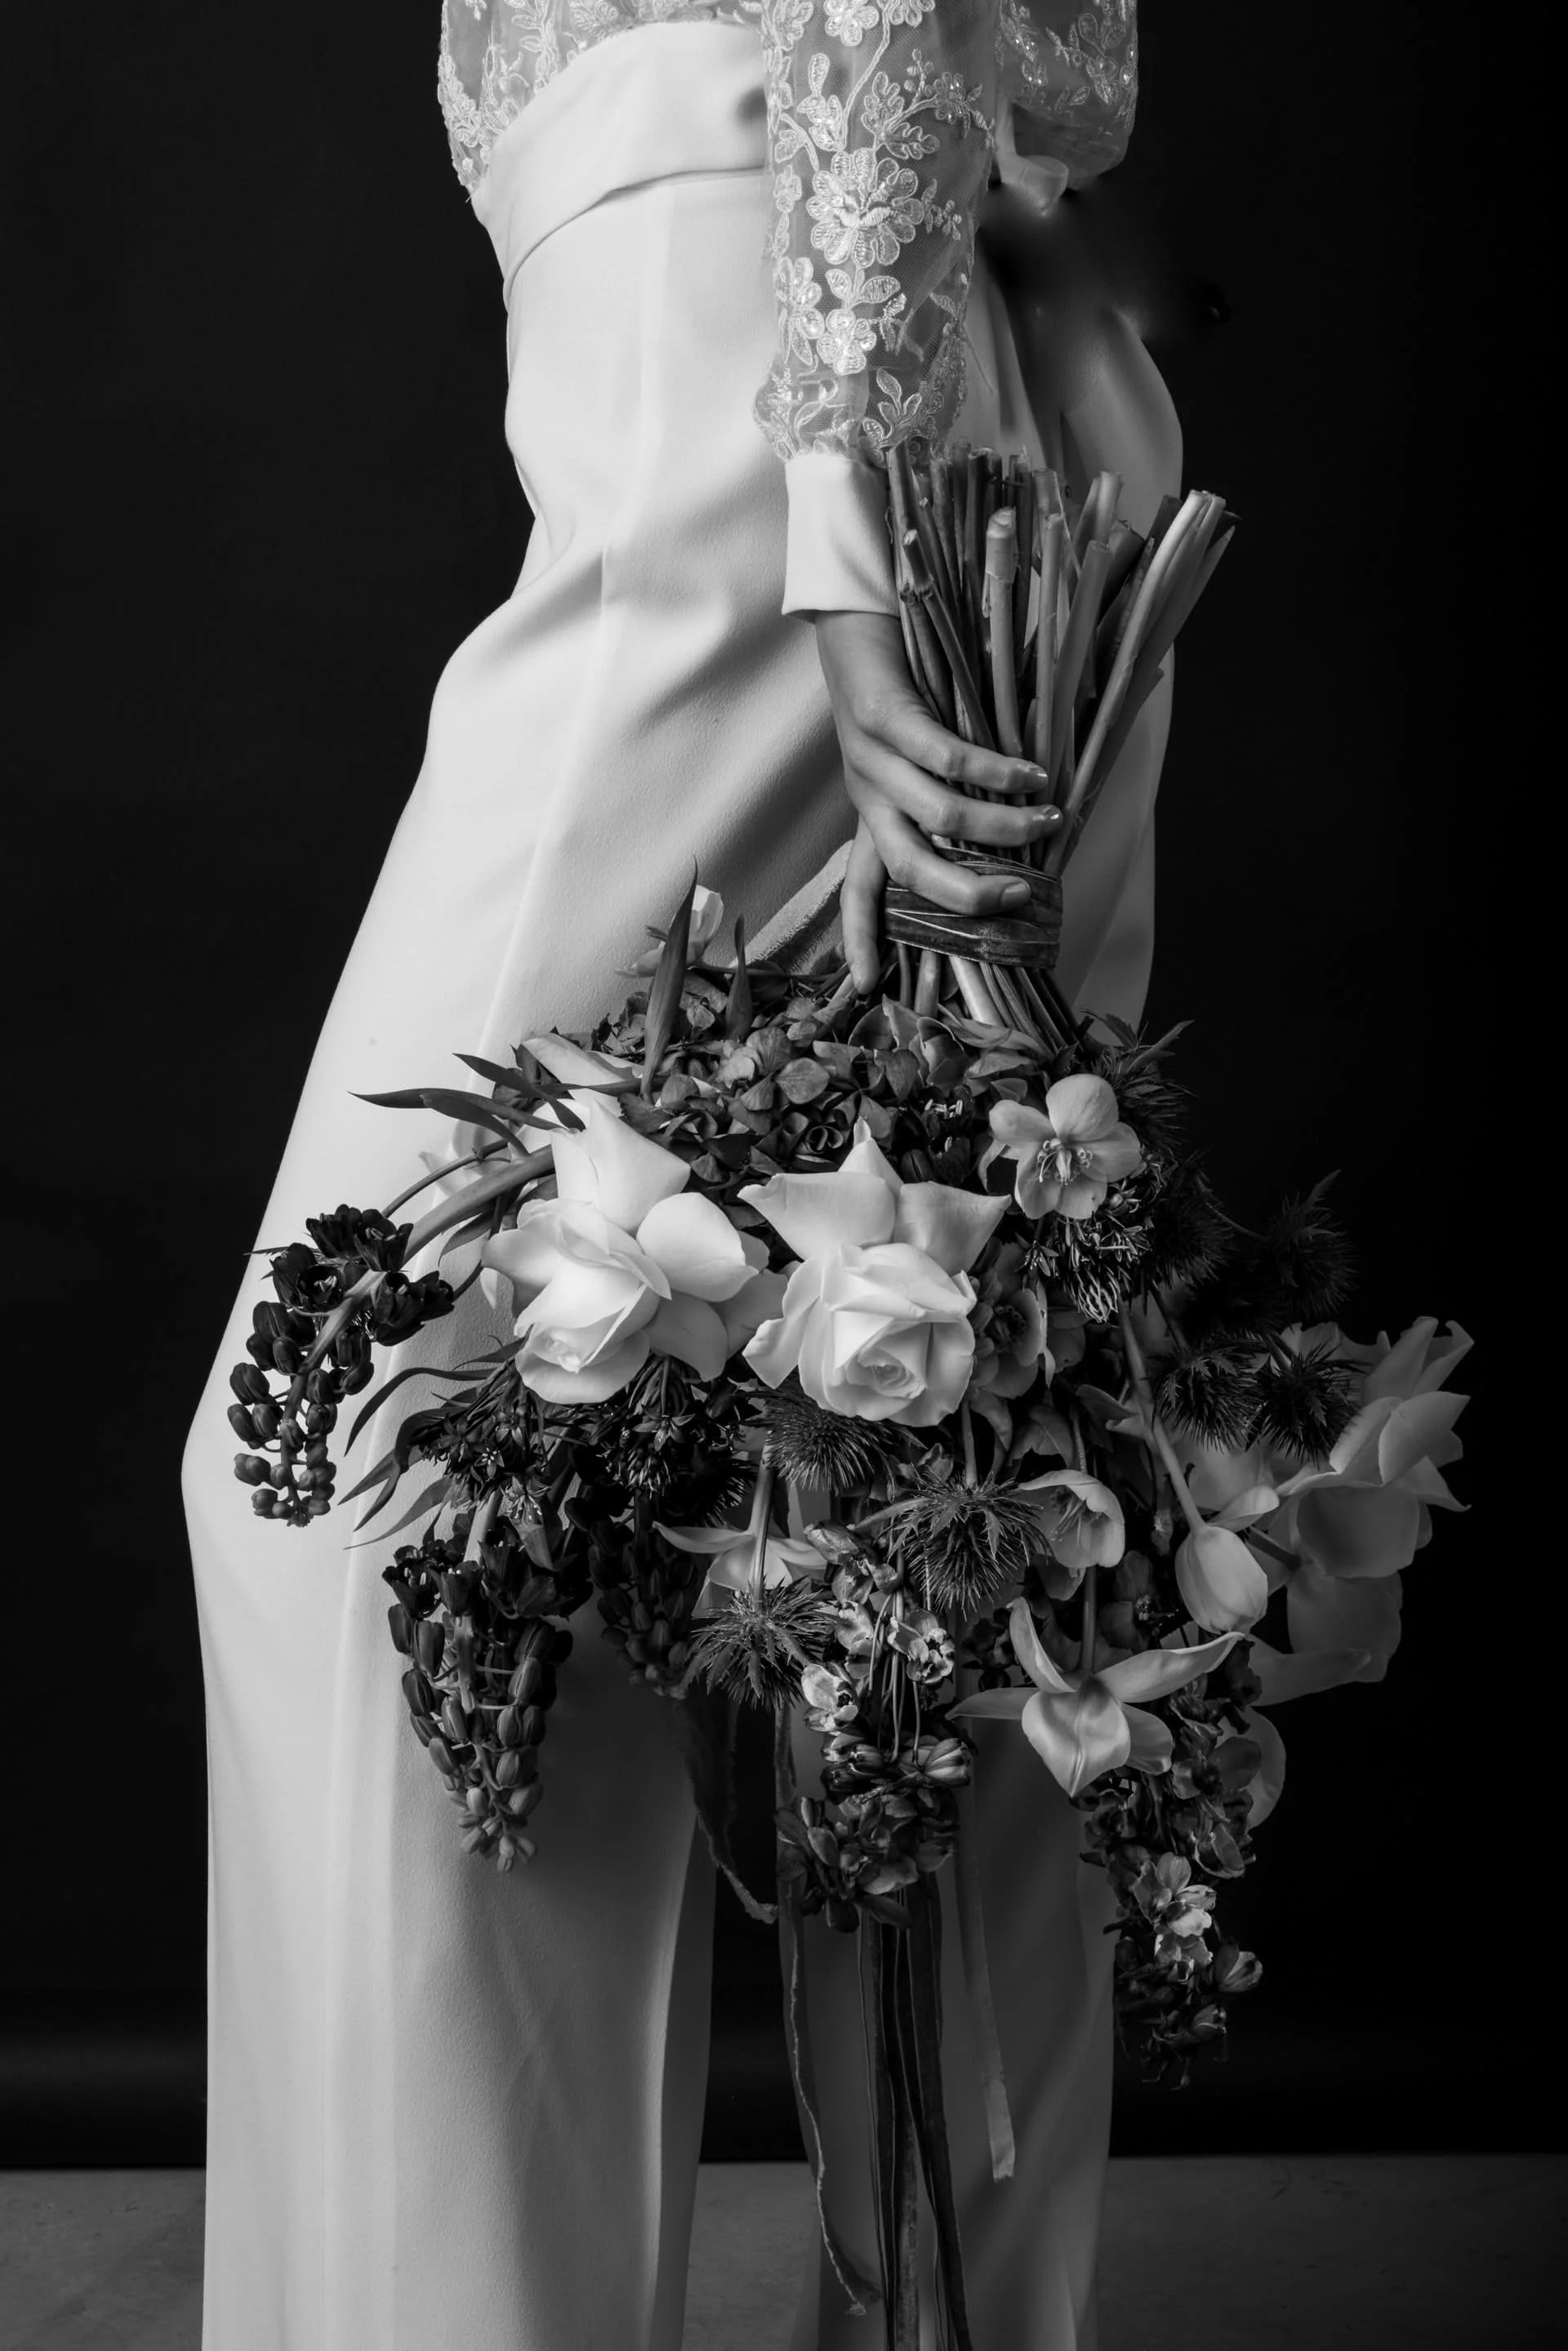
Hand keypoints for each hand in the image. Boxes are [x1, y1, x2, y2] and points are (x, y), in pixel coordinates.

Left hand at [812, 609, 1061, 992]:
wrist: (856, 620)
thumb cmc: (901, 694)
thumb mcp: (913, 764)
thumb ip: (949, 803)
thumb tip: (1014, 846)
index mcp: (870, 815)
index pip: (860, 890)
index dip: (863, 939)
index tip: (871, 988)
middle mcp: (866, 795)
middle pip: (910, 867)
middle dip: (967, 893)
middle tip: (1018, 899)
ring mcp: (870, 757)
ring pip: (940, 815)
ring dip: (1001, 828)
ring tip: (1049, 822)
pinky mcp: (882, 716)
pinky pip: (946, 757)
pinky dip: (995, 773)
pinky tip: (1031, 777)